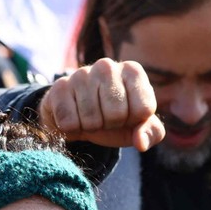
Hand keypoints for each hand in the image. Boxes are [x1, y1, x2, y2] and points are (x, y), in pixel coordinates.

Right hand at [38, 58, 164, 149]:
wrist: (78, 116)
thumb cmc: (114, 118)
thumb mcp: (138, 126)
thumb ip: (151, 132)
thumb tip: (141, 143)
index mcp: (133, 71)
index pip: (143, 109)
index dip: (133, 121)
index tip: (126, 115)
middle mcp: (107, 66)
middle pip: (116, 114)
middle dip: (111, 124)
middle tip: (105, 118)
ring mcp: (81, 73)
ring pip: (91, 119)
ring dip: (91, 127)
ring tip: (90, 117)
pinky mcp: (60, 86)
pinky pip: (68, 121)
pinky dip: (72, 128)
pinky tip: (73, 116)